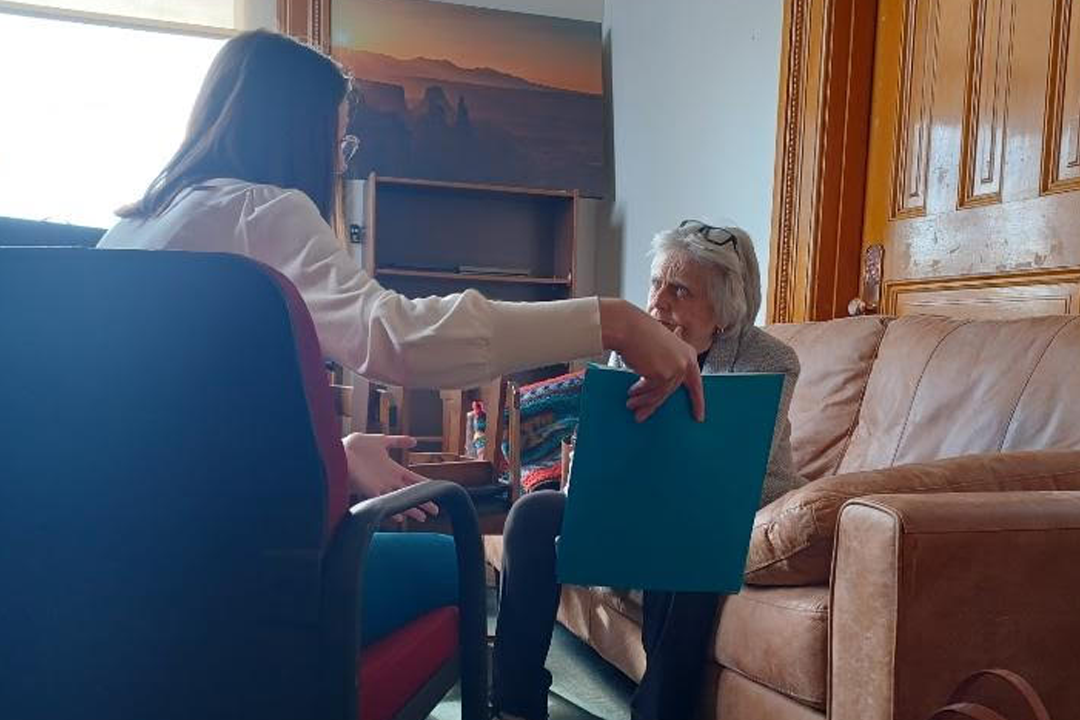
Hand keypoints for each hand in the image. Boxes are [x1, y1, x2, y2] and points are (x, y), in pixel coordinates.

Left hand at [342, 433, 438, 522]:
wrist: (338, 452)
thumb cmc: (355, 446)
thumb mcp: (381, 440)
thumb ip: (397, 441)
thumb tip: (415, 441)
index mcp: (392, 469)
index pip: (412, 478)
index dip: (424, 484)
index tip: (436, 489)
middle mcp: (387, 480)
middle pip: (410, 492)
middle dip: (423, 501)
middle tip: (435, 511)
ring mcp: (379, 487)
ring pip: (399, 500)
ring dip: (412, 509)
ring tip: (423, 518)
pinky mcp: (369, 491)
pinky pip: (384, 502)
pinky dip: (393, 510)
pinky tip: (401, 518)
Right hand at [599, 299, 704, 422]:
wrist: (628, 327)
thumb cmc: (639, 336)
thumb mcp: (659, 352)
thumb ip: (665, 368)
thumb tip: (657, 391)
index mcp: (688, 354)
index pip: (696, 383)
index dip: (697, 401)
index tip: (698, 416)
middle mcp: (686, 362)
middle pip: (672, 390)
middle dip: (654, 404)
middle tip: (643, 415)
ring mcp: (676, 369)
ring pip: (660, 393)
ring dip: (643, 401)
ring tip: (631, 405)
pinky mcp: (664, 374)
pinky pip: (651, 391)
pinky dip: (640, 394)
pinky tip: (631, 394)